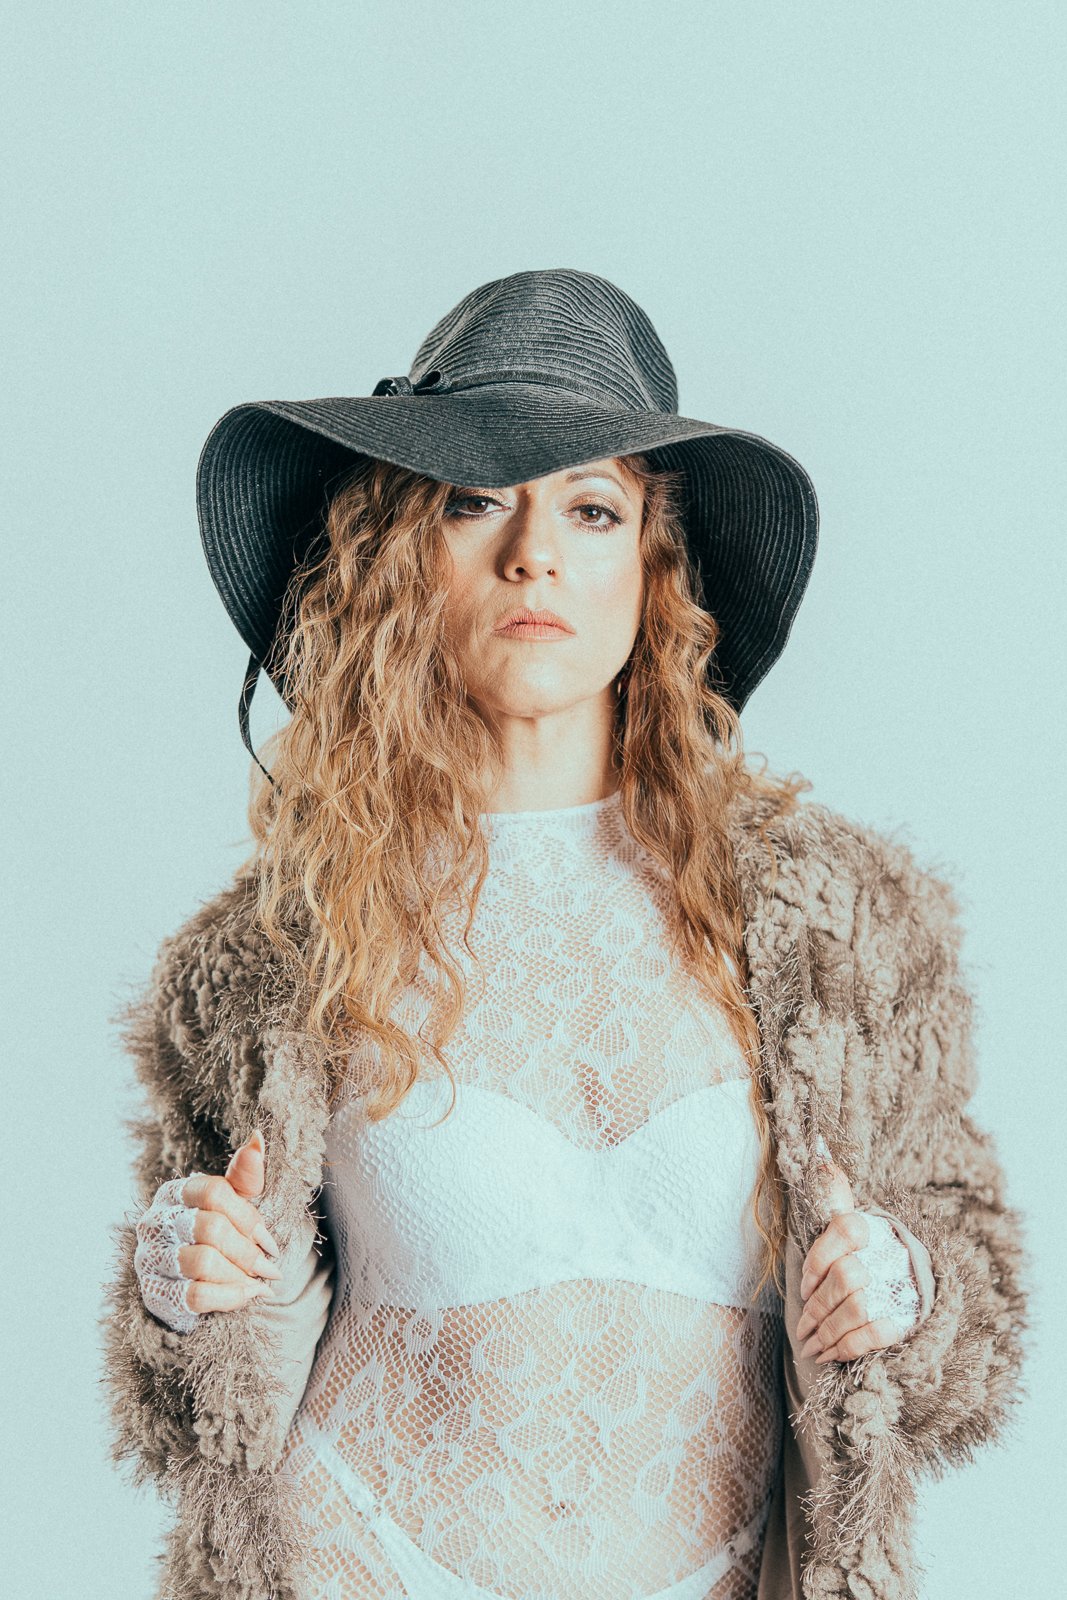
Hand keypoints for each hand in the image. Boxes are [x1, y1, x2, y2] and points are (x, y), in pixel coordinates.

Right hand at [134, 1129, 284, 1328]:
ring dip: (240, 1275)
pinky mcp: (154, 1292)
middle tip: (270, 1267)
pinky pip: (196, 1296)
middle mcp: (155, 1221)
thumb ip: (245, 1175)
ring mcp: (150, 1257)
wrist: (194, 1282)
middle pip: (211, 1228)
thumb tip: (258, 1137)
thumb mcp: (233, 1203)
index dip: (248, 1218)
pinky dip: (230, 1298)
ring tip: (258, 1283)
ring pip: (203, 1262)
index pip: (214, 1192)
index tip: (269, 1240)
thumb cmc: (217, 1234)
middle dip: (248, 1251)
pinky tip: (247, 1295)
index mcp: (175, 1192)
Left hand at [794, 1157, 909, 1363]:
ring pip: (858, 1309)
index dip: (819, 1260)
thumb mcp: (854, 1222)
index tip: (805, 1288)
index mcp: (875, 1229)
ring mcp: (903, 1289)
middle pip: (847, 1278)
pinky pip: (875, 1336)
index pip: (845, 1229)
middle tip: (802, 1328)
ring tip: (811, 1346)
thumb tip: (821, 1156)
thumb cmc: (871, 1254)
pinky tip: (831, 1355)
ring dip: (827, 1332)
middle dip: (818, 1308)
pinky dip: (848, 1349)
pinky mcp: (910, 1319)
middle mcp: (891, 1256)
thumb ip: (835, 1193)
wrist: (918, 1286)